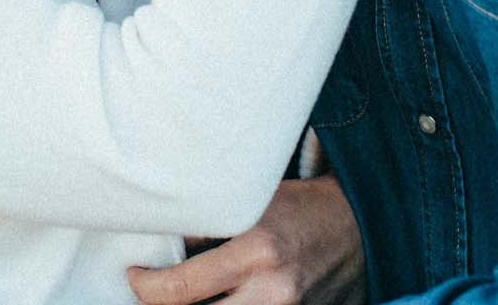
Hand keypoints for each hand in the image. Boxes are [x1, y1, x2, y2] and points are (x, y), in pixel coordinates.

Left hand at [126, 176, 364, 304]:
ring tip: (182, 298)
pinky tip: (220, 302)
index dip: (145, 287)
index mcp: (257, 250)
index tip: (135, 276)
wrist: (361, 226)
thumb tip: (163, 246)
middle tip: (151, 294)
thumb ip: (210, 226)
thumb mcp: (253, 203)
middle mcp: (274, 292)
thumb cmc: (300, 208)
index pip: (181, 288)